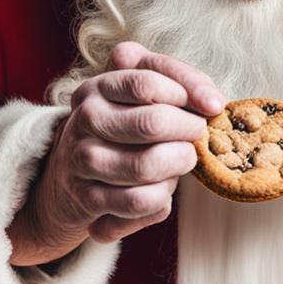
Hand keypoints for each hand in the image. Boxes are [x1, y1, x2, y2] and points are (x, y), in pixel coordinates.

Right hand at [7, 42, 225, 263]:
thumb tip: (213, 101)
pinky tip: (162, 190)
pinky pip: (140, 201)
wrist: (70, 180)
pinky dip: (162, 198)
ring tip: (180, 161)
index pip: (146, 82)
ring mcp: (82, 160)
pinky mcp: (87, 198)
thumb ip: (178, 82)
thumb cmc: (122, 131)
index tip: (212, 105)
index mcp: (97, 88)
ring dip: (176, 166)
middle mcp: (85, 120)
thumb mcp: (140, 97)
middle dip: (189, 130)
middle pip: (151, 123)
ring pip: (147, 166)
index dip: (189, 92)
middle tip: (197, 135)